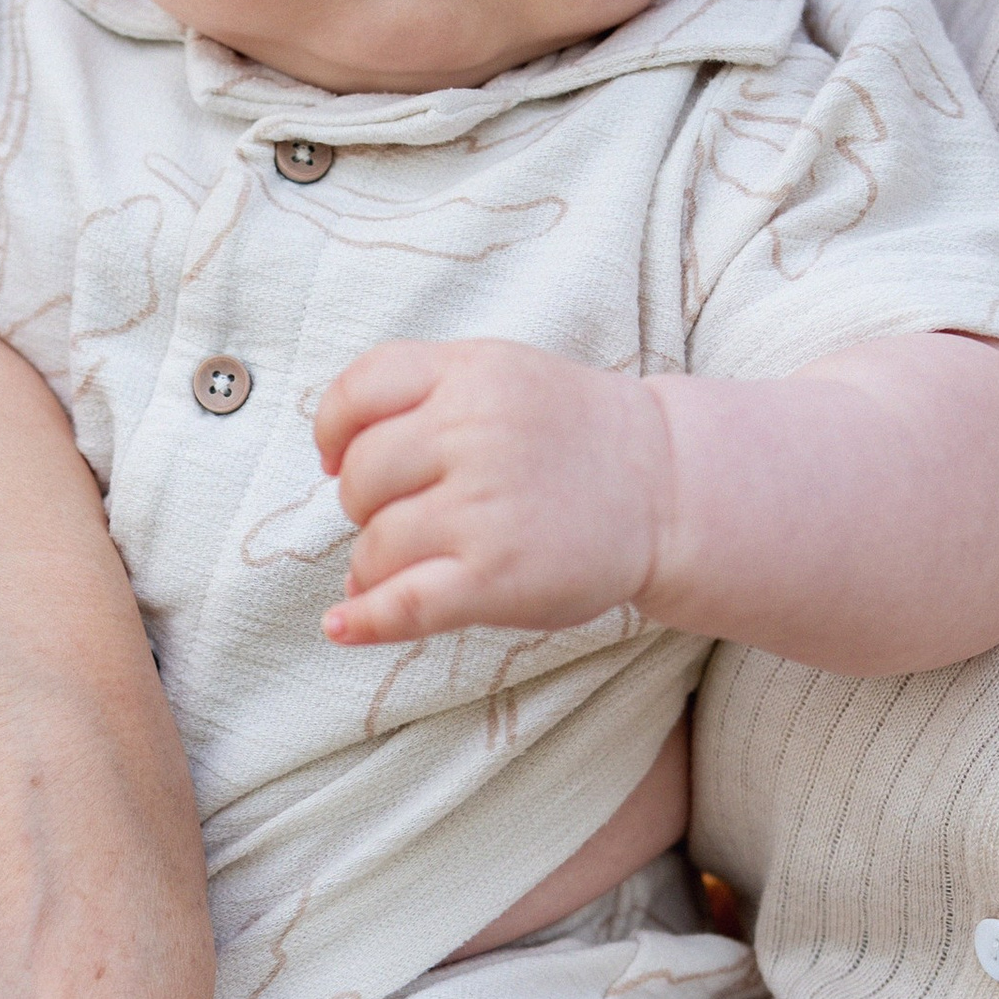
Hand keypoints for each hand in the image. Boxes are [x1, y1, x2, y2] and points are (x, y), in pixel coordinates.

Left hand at [315, 340, 670, 646]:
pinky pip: (403, 603)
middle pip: (360, 477)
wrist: (667, 487)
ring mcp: (484, 507)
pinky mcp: (497, 576)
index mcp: (470, 373)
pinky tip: (344, 625)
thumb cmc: (571, 437)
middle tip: (411, 513)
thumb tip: (331, 461)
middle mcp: (473, 432)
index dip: (333, 432)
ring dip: (378, 564)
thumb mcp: (502, 375)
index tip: (336, 458)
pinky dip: (366, 619)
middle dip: (367, 504)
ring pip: (375, 545)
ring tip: (419, 562)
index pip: (359, 393)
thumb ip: (424, 394)